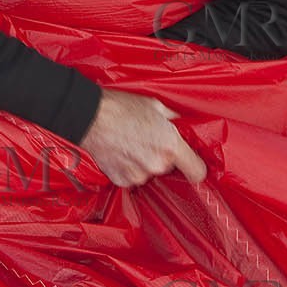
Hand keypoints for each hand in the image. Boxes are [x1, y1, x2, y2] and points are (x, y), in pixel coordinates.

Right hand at [81, 89, 205, 188]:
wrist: (88, 117)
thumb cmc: (121, 107)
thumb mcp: (155, 106)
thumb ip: (173, 120)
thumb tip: (182, 124)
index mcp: (170, 146)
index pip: (197, 172)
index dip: (195, 167)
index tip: (190, 163)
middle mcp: (157, 165)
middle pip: (169, 168)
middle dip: (162, 156)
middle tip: (148, 139)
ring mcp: (138, 175)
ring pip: (149, 172)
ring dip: (143, 162)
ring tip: (130, 143)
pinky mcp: (121, 181)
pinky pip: (132, 176)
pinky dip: (128, 167)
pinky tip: (120, 151)